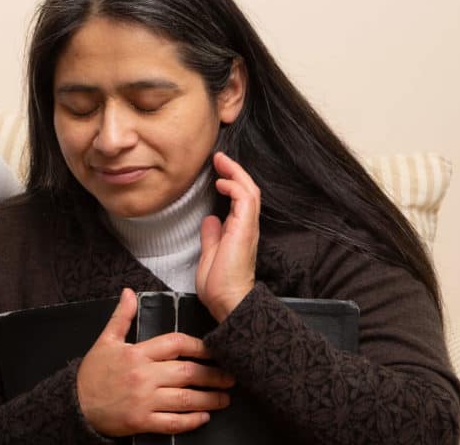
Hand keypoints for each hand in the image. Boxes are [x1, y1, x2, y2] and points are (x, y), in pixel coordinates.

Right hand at [76, 289, 234, 436]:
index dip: (199, 346)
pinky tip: (203, 417)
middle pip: (187, 372)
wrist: (75, 404)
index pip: (175, 344)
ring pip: (185, 399)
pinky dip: (191, 420)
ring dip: (209, 399)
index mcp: (137, 354)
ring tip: (224, 397)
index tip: (214, 350)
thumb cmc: (92, 374)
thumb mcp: (105, 341)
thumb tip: (129, 293)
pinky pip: (173, 422)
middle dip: (213, 375)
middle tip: (230, 376)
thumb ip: (122, 317)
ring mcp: (144, 400)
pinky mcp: (142, 421)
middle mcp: (143, 376)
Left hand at [195, 152, 259, 321]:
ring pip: (249, 191)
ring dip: (235, 173)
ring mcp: (247, 228)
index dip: (231, 181)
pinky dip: (235, 187)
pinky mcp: (245, 230)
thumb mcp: (210, 255)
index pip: (239, 199)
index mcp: (238, 231)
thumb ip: (212, 236)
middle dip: (233, 171)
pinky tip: (221, 182)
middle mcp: (246, 227)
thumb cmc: (219, 286)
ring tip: (221, 160)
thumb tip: (210, 219)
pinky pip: (246, 201)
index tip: (216, 171)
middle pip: (247, 189)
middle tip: (218, 157)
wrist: (228, 302)